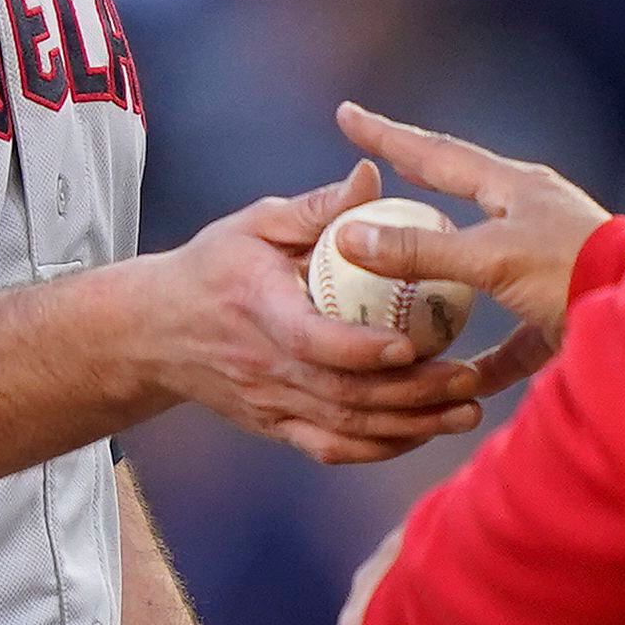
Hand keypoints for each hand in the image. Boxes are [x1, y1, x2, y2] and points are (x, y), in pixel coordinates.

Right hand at [136, 163, 505, 464]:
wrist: (154, 333)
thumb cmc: (212, 266)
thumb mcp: (252, 225)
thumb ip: (315, 207)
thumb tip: (371, 176)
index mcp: (259, 310)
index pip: (313, 341)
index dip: (361, 349)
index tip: (409, 344)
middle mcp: (265, 368)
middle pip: (343, 394)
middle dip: (411, 393)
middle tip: (469, 377)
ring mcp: (270, 404)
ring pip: (346, 429)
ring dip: (409, 426)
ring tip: (466, 411)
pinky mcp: (276, 426)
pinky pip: (332, 448)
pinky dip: (379, 448)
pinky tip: (423, 432)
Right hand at [331, 102, 613, 391]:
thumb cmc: (576, 272)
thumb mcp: (491, 258)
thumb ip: (421, 251)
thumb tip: (349, 238)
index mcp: (513, 188)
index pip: (435, 154)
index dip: (386, 136)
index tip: (348, 114)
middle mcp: (529, 218)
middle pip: (455, 202)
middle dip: (412, 194)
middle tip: (372, 182)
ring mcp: (547, 265)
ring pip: (478, 273)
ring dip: (440, 286)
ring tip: (402, 292)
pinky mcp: (562, 315)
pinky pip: (511, 340)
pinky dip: (484, 361)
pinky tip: (459, 383)